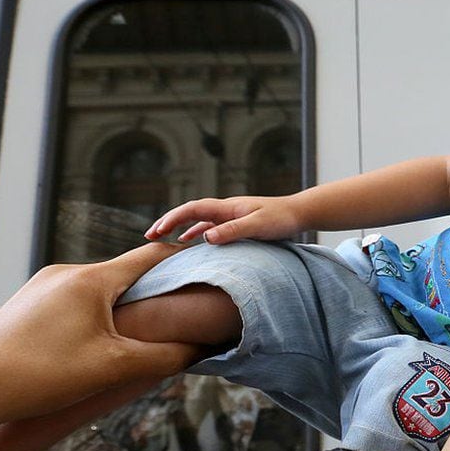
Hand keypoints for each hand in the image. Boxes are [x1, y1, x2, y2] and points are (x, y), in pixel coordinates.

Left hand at [0, 243, 200, 442]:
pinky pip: (74, 300)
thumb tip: (199, 350)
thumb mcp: (112, 368)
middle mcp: (67, 273)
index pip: (151, 257)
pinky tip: (96, 343)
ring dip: (122, 307)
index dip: (184, 261)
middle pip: (125, 273)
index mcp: (92, 280)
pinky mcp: (29, 304)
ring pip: (99, 289)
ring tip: (137, 335)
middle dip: (154, 292)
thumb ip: (163, 357)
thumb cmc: (36, 375)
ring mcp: (44, 286)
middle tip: (178, 313)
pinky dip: (95, 315)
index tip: (208, 268)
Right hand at [145, 196, 298, 243]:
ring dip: (179, 228)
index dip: (172, 219)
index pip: (192, 209)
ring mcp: (231, 215)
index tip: (156, 232)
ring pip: (198, 220)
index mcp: (228, 207)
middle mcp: (226, 209)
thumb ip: (232, 231)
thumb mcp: (257, 226)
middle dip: (168, 222)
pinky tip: (190, 243)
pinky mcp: (238, 223)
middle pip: (190, 212)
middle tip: (149, 236)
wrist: (300, 213)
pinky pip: (210, 227)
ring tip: (161, 240)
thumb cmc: (282, 219)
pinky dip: (196, 233)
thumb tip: (204, 237)